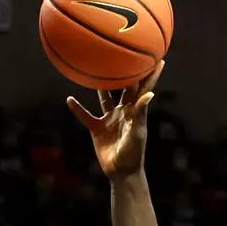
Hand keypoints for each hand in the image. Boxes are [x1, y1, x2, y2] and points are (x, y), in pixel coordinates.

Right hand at [66, 61, 163, 178]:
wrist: (121, 171)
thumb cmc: (133, 153)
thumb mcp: (137, 132)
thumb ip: (141, 113)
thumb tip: (150, 94)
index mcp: (135, 111)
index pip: (143, 89)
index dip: (151, 75)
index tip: (157, 58)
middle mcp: (123, 111)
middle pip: (124, 88)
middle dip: (125, 73)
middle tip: (122, 54)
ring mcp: (110, 119)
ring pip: (104, 98)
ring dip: (100, 86)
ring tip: (95, 68)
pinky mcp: (97, 128)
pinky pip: (86, 115)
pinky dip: (78, 109)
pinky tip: (69, 99)